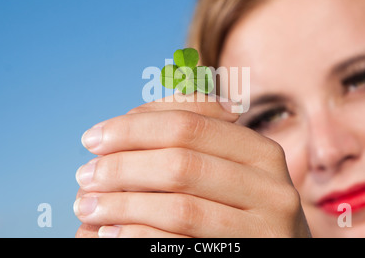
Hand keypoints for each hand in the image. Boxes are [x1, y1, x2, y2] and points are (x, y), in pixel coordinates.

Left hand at [74, 92, 310, 237]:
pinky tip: (108, 232)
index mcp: (260, 152)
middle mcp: (271, 187)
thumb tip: (131, 119)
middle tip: (85, 174)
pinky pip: (179, 243)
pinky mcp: (247, 256)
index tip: (94, 138)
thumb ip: (193, 137)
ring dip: (122, 204)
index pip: (189, 124)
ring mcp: (265, 228)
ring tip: (86, 205)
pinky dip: (137, 235)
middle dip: (123, 166)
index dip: (134, 128)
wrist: (279, 250)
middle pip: (181, 163)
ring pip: (180, 207)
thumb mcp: (227, 167)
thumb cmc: (240, 206)